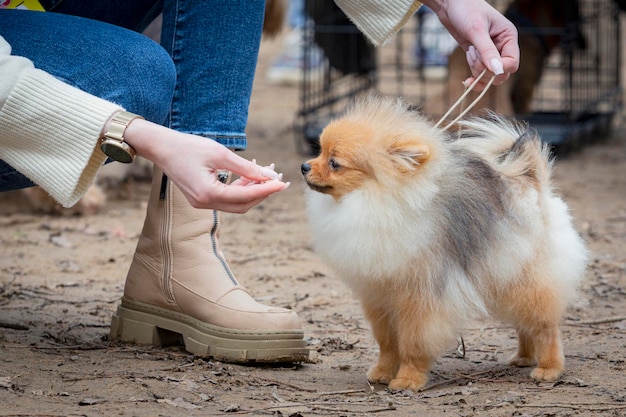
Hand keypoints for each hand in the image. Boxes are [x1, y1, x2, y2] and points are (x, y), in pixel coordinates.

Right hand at [124, 119, 288, 212]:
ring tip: (266, 172)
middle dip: (263, 193)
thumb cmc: (188, 146)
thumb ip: (246, 168)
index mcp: (208, 194)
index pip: (245, 196)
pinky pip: (227, 197)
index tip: (283, 183)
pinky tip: (250, 174)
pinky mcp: (202, 198)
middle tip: (280, 180)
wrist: (161, 147)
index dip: (266, 190)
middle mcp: (205, 203)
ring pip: (236, 202)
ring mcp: (202, 203)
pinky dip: (241, 188)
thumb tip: (270, 176)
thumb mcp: (220, 154)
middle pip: (243, 205)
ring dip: (253, 190)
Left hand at [423, 0, 519, 90]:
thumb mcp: (476, 30)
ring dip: (476, 70)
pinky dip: (474, 77)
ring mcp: (490, 53)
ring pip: (490, 76)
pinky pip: (480, 74)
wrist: (450, 5)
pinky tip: (466, 78)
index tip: (484, 62)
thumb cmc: (466, 9)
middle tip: (472, 53)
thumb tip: (497, 71)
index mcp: (508, 37)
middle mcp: (502, 46)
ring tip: (469, 51)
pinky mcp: (479, 57)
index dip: (499, 68)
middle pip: (502, 73)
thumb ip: (487, 51)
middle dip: (485, 70)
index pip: (512, 63)